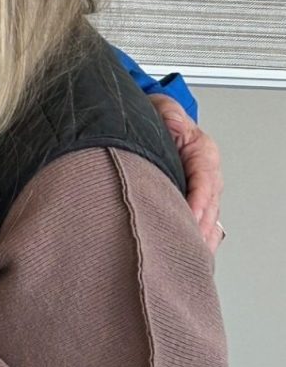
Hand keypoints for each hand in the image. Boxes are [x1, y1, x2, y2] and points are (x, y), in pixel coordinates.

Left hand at [149, 93, 224, 252]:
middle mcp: (207, 172)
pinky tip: (194, 253)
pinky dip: (199, 237)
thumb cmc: (159, 116)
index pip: (205, 180)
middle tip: (189, 246)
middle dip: (201, 227)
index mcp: (203, 151)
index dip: (198, 200)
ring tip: (192, 257)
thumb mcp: (163, 110)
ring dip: (201, 237)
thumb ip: (168, 117)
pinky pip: (202, 220)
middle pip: (209, 205)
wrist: (157, 116)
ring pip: (208, 217)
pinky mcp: (193, 197)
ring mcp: (203, 186)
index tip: (191, 217)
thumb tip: (171, 124)